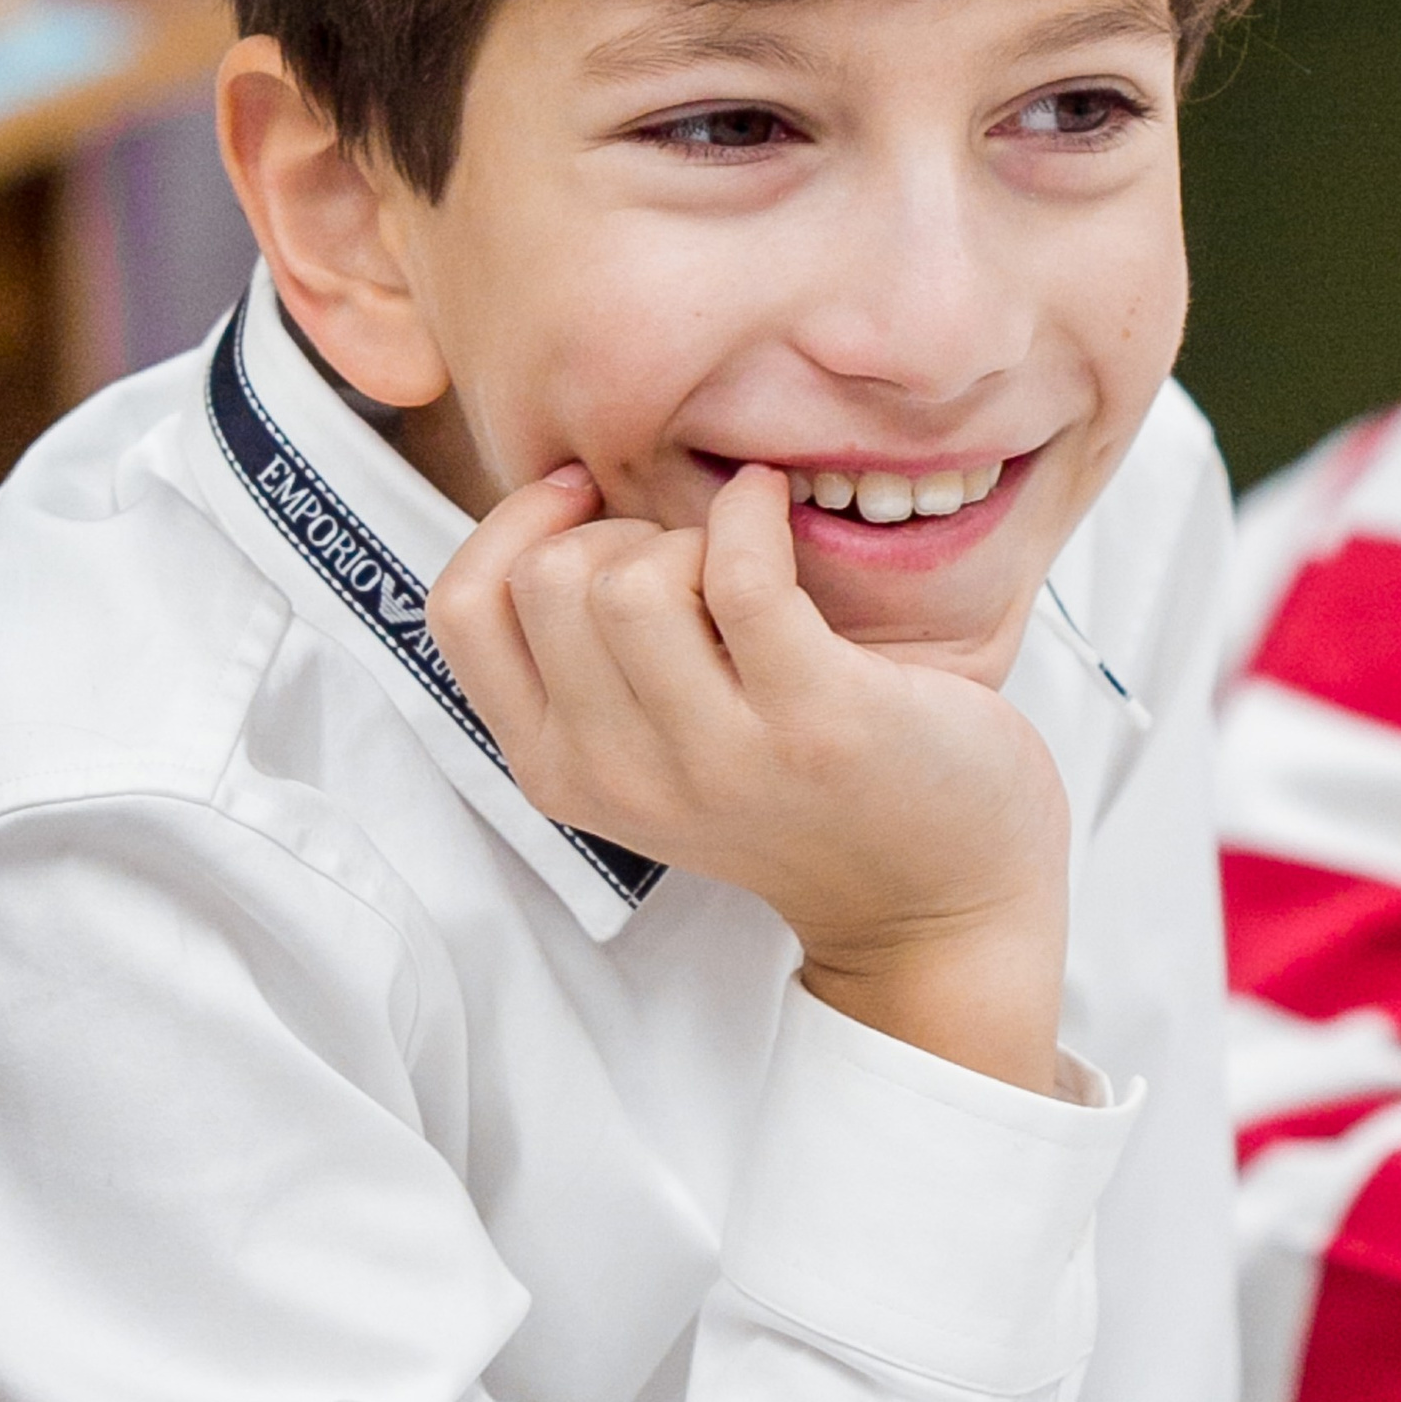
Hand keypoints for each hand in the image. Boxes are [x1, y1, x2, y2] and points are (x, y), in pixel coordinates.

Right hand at [428, 463, 1069, 1090]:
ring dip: (688, 536)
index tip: (583, 498)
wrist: (936, 903)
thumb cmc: (801, 796)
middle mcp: (622, 777)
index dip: (513, 525)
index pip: (465, 612)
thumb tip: (563, 500)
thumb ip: (592, 662)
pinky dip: (755, 512)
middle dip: (619, 532)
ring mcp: (716, 756)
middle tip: (692, 562)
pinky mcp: (814, 720)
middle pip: (548, 577)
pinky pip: (740, 569)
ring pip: (628, 578)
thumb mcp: (657, 751)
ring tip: (742, 566)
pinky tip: (778, 509)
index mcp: (561, 773)